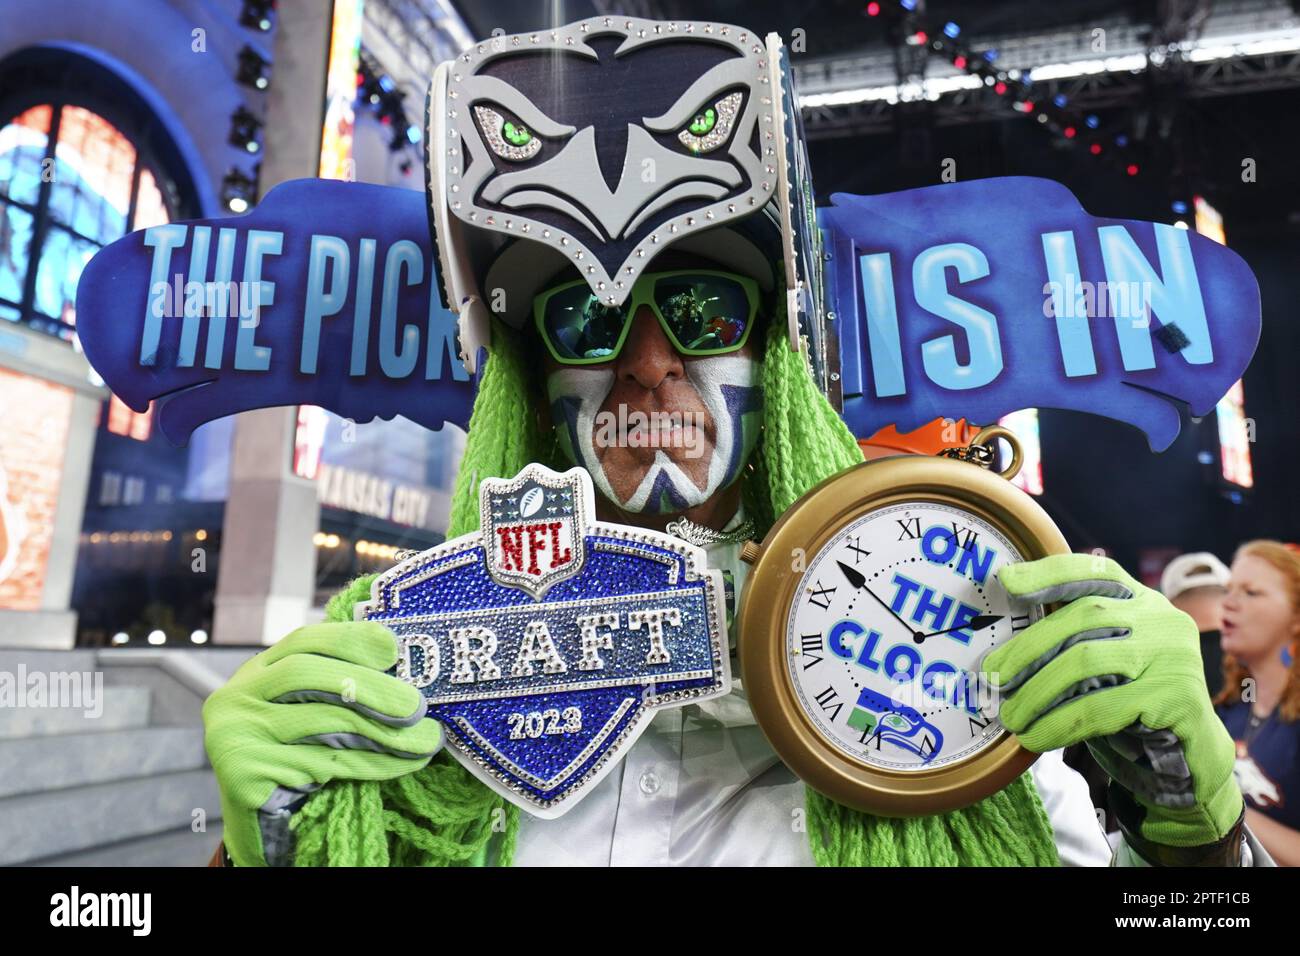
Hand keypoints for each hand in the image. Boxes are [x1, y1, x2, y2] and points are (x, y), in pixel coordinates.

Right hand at [202, 622, 441, 865]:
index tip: (392, 648)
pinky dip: (372, 763)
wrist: (254, 827)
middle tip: (417, 704)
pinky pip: (325, 764)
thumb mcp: (308, 716)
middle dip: (370, 686)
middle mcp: (236, 697)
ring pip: (323, 722)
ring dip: (383, 731)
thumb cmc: (293, 763)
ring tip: (425, 739)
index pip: (302, 641)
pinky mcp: (242, 774)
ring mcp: (235, 734)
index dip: (348, 639)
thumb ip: (338, 691)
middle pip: (307, 674)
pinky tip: (402, 763)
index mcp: (255, 673)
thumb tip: (406, 676)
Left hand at [984, 554, 1242, 850]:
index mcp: (1143, 602)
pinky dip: (1058, 723)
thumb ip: (1071, 645)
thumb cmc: (1132, 709)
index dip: (1050, 573)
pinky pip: (1101, 708)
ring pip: (1085, 661)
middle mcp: (1163, 620)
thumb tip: (999, 655)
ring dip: (1036, 692)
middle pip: (1082, 616)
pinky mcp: (1178, 699)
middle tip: (993, 680)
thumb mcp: (1102, 668)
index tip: (1006, 583)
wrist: (1189, 763)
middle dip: (1027, 649)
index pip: (1096, 571)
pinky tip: (1035, 738)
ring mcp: (1174, 656)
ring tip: (1010, 717)